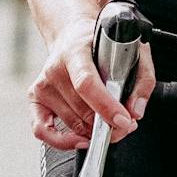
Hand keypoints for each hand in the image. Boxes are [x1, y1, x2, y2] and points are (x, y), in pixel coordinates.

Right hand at [28, 15, 151, 151]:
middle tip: (124, 123)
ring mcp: (42, 84)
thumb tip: (135, 112)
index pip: (86, 84)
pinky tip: (81, 139)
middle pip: (82, 110)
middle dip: (108, 124)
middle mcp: (55, 68)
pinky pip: (42, 130)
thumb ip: (142, 80)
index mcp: (76, 51)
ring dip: (93, 131)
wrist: (72, 35)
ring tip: (107, 121)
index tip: (124, 121)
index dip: (106, 107)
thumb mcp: (133, 50)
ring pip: (73, 124)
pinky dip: (62, 141)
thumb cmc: (103, 45)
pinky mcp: (35, 98)